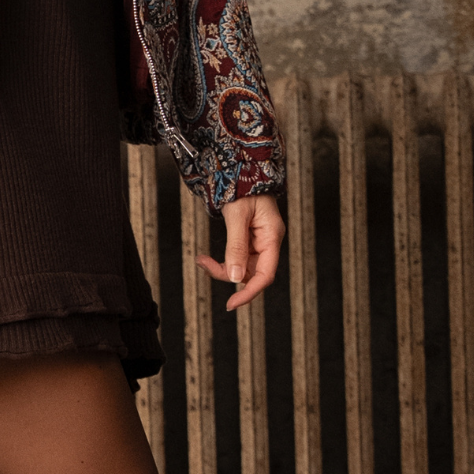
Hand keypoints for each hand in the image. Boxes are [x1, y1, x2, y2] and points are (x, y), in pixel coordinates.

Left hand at [198, 193, 284, 313]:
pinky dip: (222, 261)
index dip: (249, 292)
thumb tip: (234, 278)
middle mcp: (268, 243)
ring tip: (201, 260)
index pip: (265, 275)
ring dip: (221, 268)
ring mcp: (259, 242)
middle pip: (251, 273)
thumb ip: (236, 246)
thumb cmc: (243, 188)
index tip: (231, 304)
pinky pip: (237, 258)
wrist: (241, 169)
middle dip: (227, 274)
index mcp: (272, 237)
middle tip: (204, 264)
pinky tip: (206, 259)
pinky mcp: (249, 240)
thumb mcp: (237, 216)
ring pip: (242, 268)